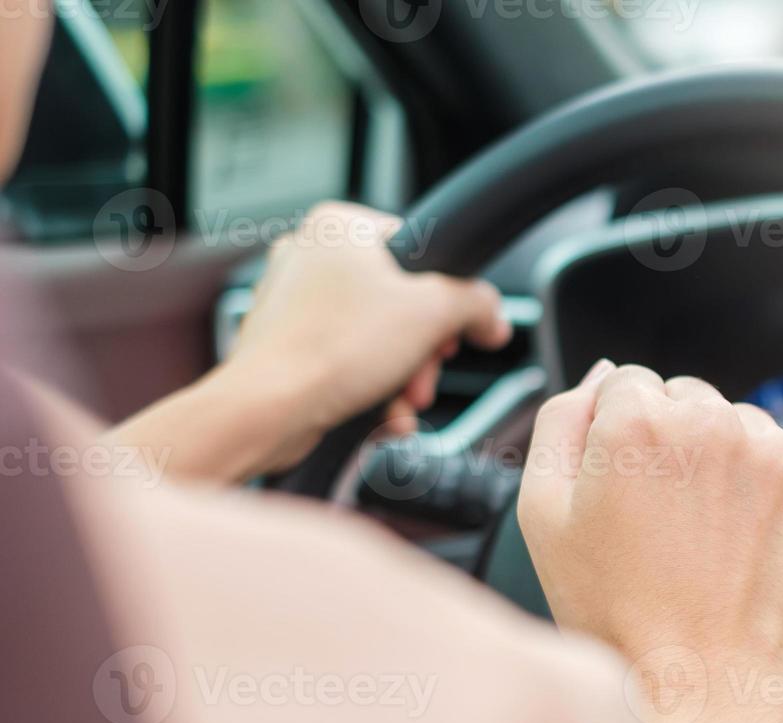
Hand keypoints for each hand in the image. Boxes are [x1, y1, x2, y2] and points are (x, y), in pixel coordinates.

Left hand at [226, 201, 509, 471]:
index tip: (457, 330)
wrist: (267, 409)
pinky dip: (371, 387)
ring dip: (402, 375)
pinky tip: (384, 413)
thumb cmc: (333, 350)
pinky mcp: (285, 343)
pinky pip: (347, 360)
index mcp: (341, 226)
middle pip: (401, 300)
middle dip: (423, 350)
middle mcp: (311, 254)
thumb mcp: (434, 314)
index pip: (422, 248)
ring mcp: (293, 299)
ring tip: (404, 400)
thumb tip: (493, 316)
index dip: (450, 295)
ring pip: (375, 335)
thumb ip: (476, 304)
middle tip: (426, 373)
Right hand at [517, 361, 782, 722]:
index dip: (618, 440)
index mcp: (639, 420)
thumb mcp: (543, 514)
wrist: (699, 685)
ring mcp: (776, 452)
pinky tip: (745, 538)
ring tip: (705, 536)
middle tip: (663, 521)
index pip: (627, 384)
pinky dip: (772, 487)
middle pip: (686, 398)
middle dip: (673, 443)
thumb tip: (602, 374)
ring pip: (739, 425)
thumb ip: (560, 421)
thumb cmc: (614, 611)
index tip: (625, 491)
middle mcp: (714, 422)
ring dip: (725, 462)